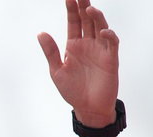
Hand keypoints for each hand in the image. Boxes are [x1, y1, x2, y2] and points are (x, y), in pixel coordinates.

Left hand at [37, 0, 119, 126]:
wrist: (88, 109)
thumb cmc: (73, 91)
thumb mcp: (57, 71)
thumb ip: (51, 52)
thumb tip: (41, 33)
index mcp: (74, 45)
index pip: (73, 22)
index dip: (71, 9)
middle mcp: (88, 44)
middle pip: (87, 20)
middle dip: (84, 6)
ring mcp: (100, 50)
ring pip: (100, 27)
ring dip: (96, 18)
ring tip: (89, 9)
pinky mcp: (111, 59)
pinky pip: (111, 44)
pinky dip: (109, 36)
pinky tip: (102, 31)